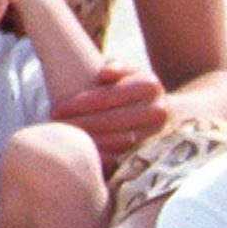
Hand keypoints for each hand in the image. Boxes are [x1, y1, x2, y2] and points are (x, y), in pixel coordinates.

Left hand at [52, 59, 168, 166]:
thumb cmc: (135, 87)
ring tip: (63, 140)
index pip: (108, 96)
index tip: (55, 108)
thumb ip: (117, 66)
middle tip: (55, 127)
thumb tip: (104, 73)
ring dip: (87, 142)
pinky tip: (80, 155)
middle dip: (79, 124)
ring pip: (115, 143)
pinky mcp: (152, 155)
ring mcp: (156, 134)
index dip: (80, 104)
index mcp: (149, 85)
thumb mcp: (130, 71)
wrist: (171, 114)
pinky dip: (99, 158)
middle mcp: (157, 110)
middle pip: (110, 121)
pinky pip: (121, 160)